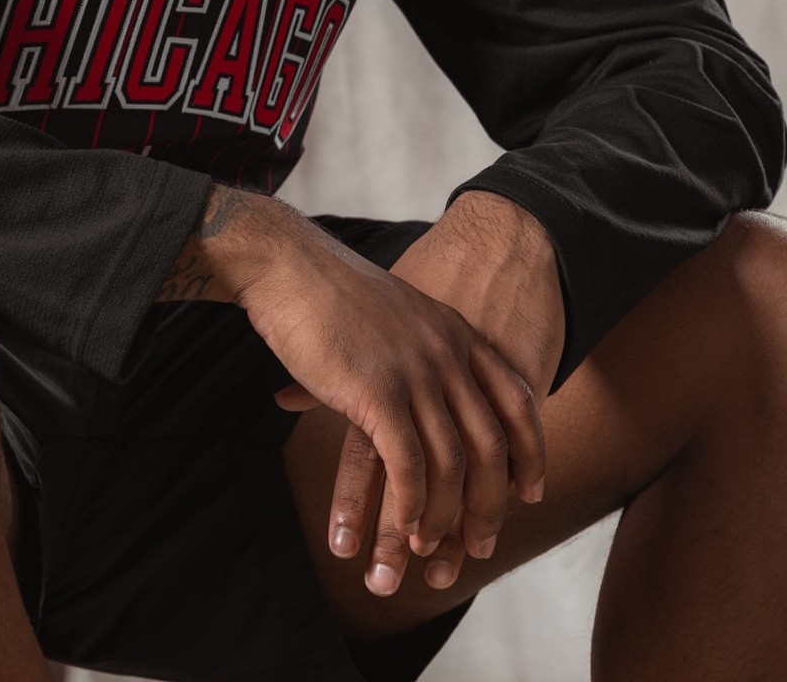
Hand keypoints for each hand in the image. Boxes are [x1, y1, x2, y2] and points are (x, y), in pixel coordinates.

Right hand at [168, 189, 547, 593]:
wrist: (288, 265)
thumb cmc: (329, 290)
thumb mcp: (397, 310)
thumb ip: (420, 343)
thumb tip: (423, 376)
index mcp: (455, 332)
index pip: (516, 400)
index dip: (530, 451)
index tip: (531, 490)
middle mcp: (446, 353)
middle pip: (490, 443)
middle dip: (490, 503)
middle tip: (480, 544)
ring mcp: (414, 373)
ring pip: (450, 464)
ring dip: (442, 518)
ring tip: (425, 552)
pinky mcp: (376, 393)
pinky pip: (408, 466)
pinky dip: (409, 506)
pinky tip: (400, 528)